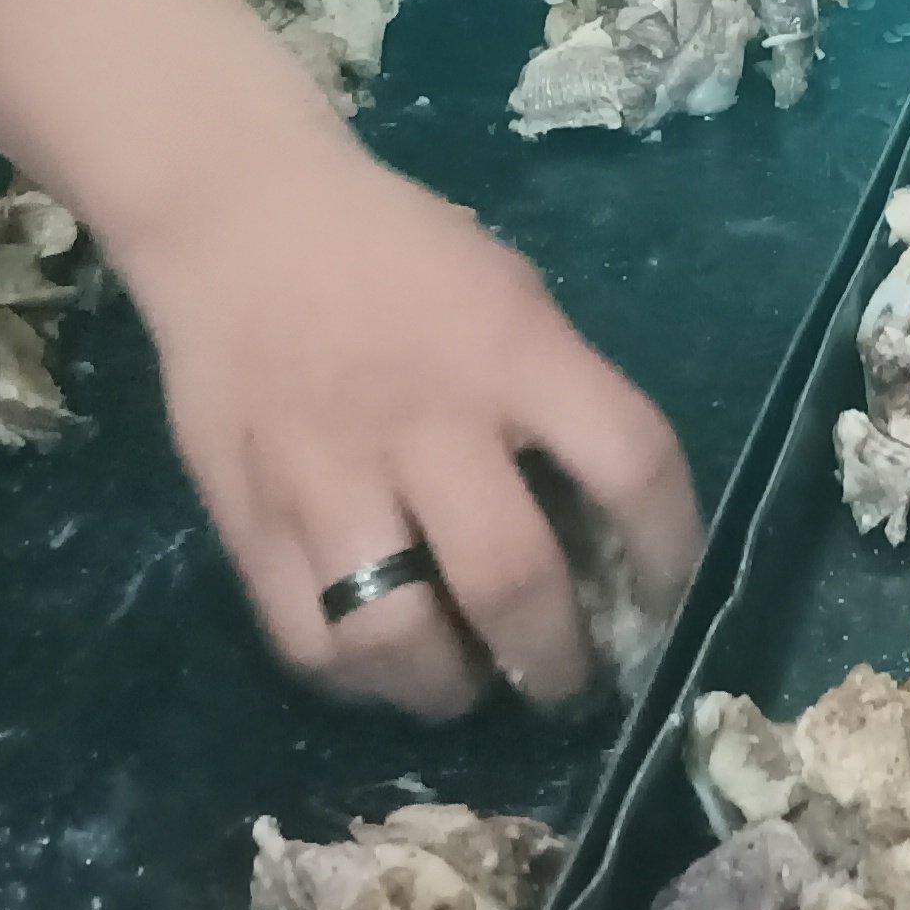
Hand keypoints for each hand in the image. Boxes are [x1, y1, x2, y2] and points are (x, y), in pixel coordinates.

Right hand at [120, 136, 699, 716]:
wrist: (241, 221)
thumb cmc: (399, 252)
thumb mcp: (510, 294)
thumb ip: (555, 395)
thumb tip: (601, 523)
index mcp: (512, 355)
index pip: (631, 464)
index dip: (668, 549)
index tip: (667, 595)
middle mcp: (426, 425)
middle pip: (512, 581)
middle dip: (558, 660)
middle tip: (572, 681)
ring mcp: (327, 481)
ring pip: (396, 640)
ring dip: (452, 689)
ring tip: (474, 686)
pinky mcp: (247, 521)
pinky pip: (307, 642)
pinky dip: (359, 677)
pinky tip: (387, 665)